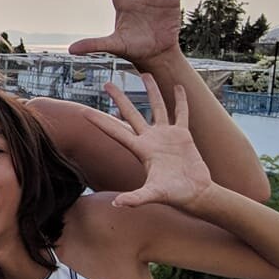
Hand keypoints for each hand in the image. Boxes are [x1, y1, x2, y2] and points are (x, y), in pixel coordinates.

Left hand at [77, 74, 212, 208]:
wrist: (195, 194)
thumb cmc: (173, 195)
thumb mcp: (153, 194)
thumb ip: (136, 198)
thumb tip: (117, 205)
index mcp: (140, 149)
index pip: (115, 132)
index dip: (100, 122)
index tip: (83, 111)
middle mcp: (150, 139)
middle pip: (130, 113)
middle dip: (119, 98)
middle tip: (106, 83)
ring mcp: (166, 136)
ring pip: (156, 107)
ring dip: (151, 90)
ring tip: (144, 73)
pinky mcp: (183, 135)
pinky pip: (182, 113)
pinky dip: (181, 100)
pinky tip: (178, 86)